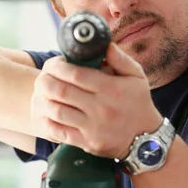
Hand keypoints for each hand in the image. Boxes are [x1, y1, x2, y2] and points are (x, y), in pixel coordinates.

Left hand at [30, 43, 162, 158]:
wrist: (146, 140)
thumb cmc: (138, 102)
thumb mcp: (136, 76)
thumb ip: (120, 59)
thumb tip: (104, 44)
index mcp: (111, 89)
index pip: (76, 74)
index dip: (58, 67)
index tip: (53, 63)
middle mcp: (101, 108)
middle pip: (61, 91)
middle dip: (45, 80)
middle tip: (41, 76)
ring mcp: (93, 127)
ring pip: (57, 111)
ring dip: (44, 99)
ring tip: (42, 92)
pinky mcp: (88, 142)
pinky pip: (59, 131)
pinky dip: (48, 120)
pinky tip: (46, 112)